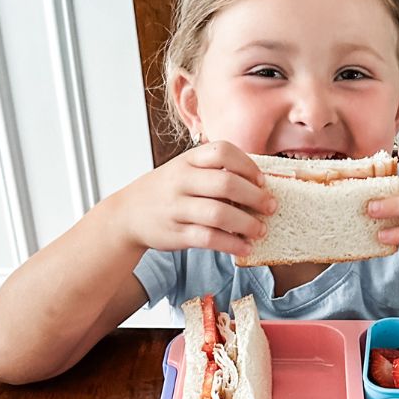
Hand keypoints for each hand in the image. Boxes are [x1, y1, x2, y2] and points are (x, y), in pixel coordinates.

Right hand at [120, 140, 276, 257]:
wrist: (127, 215)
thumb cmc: (165, 192)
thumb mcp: (183, 171)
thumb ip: (213, 172)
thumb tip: (258, 184)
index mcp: (187, 161)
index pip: (222, 151)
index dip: (248, 165)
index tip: (262, 180)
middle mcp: (181, 181)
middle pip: (226, 183)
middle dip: (255, 197)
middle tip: (271, 207)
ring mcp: (177, 208)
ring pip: (220, 214)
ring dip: (247, 224)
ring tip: (261, 230)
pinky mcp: (177, 233)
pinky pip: (210, 239)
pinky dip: (232, 244)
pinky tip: (244, 247)